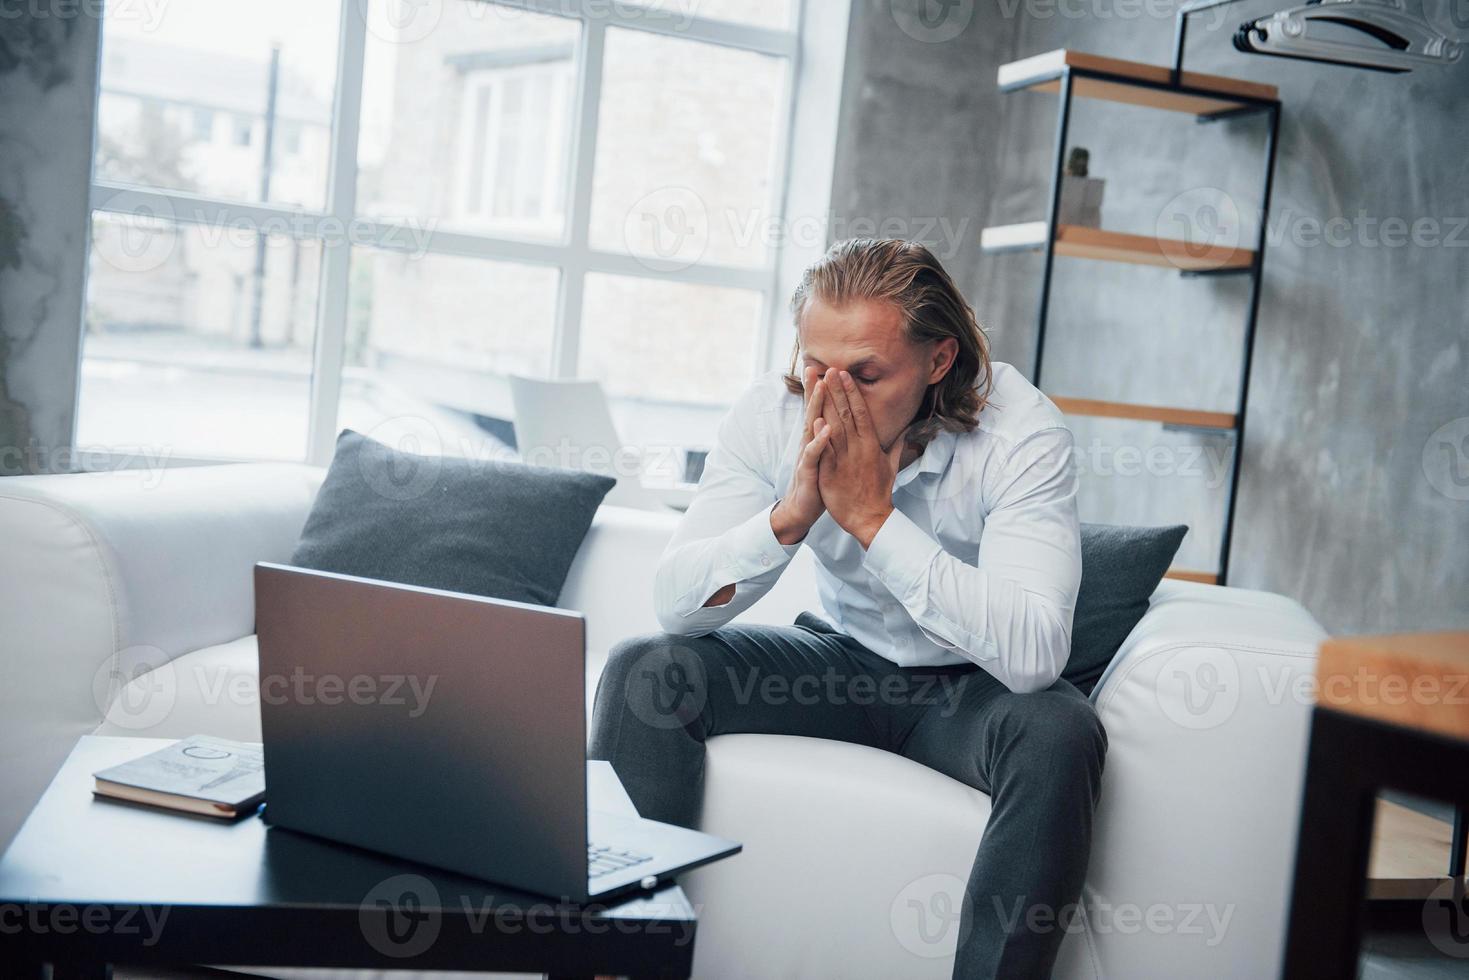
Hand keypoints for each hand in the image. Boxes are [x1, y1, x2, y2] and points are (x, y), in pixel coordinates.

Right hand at [771, 366, 833, 544]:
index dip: (823, 391)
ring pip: (811, 426)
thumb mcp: (831, 458)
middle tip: (815, 367)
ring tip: (821, 388)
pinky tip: (825, 429)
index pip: (820, 410)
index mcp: (818, 439)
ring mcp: (807, 455)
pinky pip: (814, 454)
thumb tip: (845, 426)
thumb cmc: (820, 482)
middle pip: (813, 411)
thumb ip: (836, 441)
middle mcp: (810, 443)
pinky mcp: (809, 470)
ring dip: (816, 407)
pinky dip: (819, 440)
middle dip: (814, 389)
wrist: (802, 509)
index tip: (828, 368)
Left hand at [816, 368, 905, 548]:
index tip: (844, 373)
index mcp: (871, 444)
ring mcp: (844, 460)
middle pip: (846, 414)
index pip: (861, 412)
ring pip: (835, 427)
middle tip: (830, 368)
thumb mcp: (892, 465)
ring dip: (828, 404)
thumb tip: (906, 429)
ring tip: (821, 385)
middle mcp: (858, 448)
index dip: (852, 391)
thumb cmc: (880, 491)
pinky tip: (815, 419)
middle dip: (838, 390)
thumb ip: (896, 444)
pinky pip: (826, 452)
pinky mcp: (832, 474)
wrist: (870, 518)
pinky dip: (821, 436)